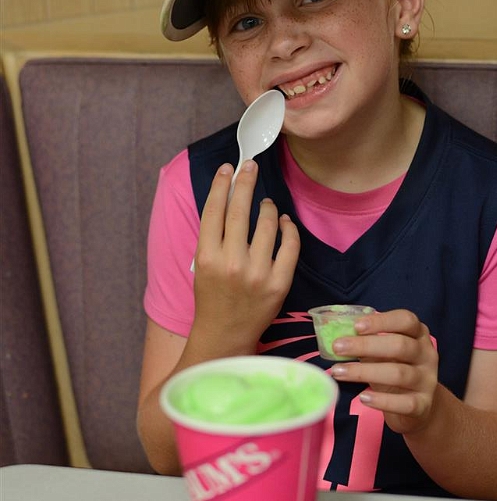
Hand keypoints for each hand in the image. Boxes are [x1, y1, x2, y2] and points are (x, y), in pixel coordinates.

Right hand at [192, 160, 299, 353]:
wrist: (224, 334)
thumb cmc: (211, 297)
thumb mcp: (202, 265)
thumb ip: (212, 236)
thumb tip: (228, 199)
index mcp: (206, 257)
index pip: (214, 210)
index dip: (221, 185)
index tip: (229, 168)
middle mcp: (231, 263)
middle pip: (240, 210)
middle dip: (246, 182)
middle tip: (250, 166)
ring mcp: (257, 273)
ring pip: (267, 224)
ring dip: (268, 207)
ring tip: (266, 203)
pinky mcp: (278, 284)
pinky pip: (289, 245)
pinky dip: (288, 228)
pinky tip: (285, 221)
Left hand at [330, 309, 438, 435]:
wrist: (418, 407)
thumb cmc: (394, 369)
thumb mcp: (384, 352)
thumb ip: (369, 341)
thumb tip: (338, 336)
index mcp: (418, 334)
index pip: (406, 320)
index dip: (381, 322)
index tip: (356, 326)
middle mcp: (427, 355)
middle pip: (400, 345)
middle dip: (365, 345)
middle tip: (337, 348)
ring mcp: (427, 380)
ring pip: (398, 373)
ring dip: (364, 372)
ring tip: (338, 372)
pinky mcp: (423, 405)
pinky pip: (404, 403)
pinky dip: (382, 400)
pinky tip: (363, 397)